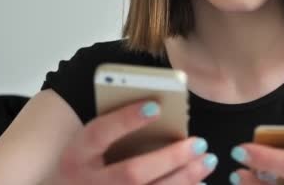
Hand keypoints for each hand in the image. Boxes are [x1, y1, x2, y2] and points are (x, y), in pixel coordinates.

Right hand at [45, 100, 216, 184]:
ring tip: (207, 160)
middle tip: (199, 142)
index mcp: (76, 155)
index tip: (156, 106)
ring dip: (184, 178)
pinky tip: (200, 182)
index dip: (126, 120)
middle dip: (170, 158)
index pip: (99, 134)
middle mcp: (88, 183)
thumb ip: (115, 128)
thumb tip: (159, 109)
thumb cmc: (87, 161)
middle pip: (132, 173)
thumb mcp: (89, 143)